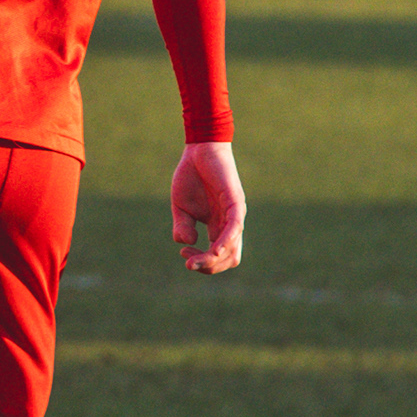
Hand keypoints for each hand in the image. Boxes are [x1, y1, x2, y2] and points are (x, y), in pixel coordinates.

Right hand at [172, 142, 245, 273]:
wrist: (199, 149)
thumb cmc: (191, 176)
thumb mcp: (181, 207)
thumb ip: (183, 226)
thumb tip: (187, 243)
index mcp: (219, 227)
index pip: (219, 257)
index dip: (202, 263)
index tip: (183, 255)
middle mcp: (231, 224)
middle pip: (230, 259)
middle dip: (209, 267)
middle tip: (188, 262)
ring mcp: (235, 214)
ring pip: (233, 248)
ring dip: (214, 259)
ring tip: (195, 261)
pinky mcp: (235, 202)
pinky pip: (235, 227)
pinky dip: (226, 241)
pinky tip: (214, 249)